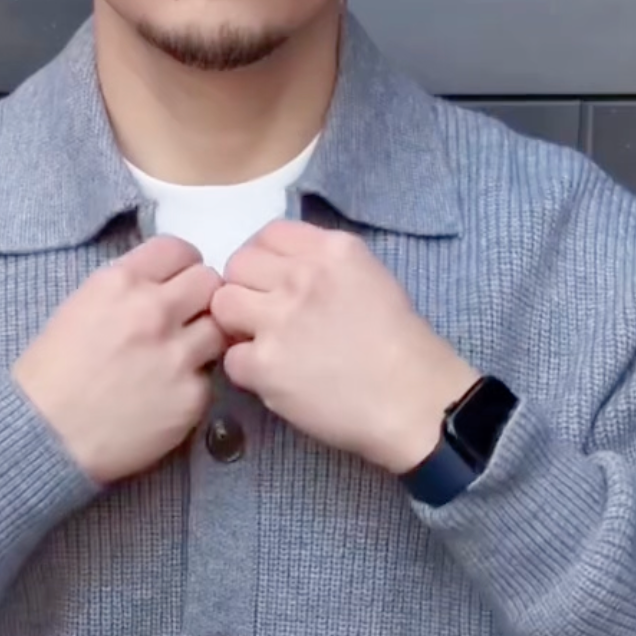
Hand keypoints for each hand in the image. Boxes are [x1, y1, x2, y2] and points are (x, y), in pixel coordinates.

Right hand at [12, 237, 227, 486]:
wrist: (45, 436)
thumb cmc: (49, 377)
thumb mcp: (78, 309)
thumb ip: (123, 293)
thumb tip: (157, 290)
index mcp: (120, 282)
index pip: (178, 250)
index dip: (182, 268)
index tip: (178, 285)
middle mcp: (154, 311)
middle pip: (209, 282)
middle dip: (201, 298)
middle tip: (187, 320)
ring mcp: (178, 354)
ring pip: (219, 328)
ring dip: (205, 340)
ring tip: (179, 360)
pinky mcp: (192, 396)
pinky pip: (210, 378)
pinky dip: (194, 384)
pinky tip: (168, 396)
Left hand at [209, 220, 481, 473]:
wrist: (413, 400)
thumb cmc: (402, 348)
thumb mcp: (371, 280)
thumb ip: (326, 269)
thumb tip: (286, 275)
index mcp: (332, 251)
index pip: (269, 234)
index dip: (263, 260)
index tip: (271, 284)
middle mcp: (301, 276)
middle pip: (238, 265)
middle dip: (244, 290)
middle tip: (262, 318)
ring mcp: (280, 320)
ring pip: (222, 305)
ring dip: (235, 326)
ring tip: (261, 346)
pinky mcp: (266, 365)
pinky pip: (231, 358)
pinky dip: (246, 371)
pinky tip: (272, 380)